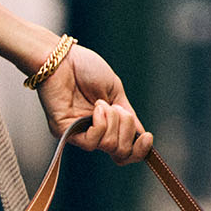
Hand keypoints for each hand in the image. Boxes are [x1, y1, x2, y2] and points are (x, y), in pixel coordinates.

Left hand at [37, 44, 153, 164]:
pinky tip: (96, 108)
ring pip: (109, 145)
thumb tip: (142, 135)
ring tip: (101, 102)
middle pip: (121, 151)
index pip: (124, 152)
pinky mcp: (65, 132)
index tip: (148, 136)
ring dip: (113, 120)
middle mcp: (92, 133)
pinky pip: (91, 143)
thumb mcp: (115, 92)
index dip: (139, 151)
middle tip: (117, 107)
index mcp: (106, 125)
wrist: (62, 58)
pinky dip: (101, 124)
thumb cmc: (86, 68)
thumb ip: (128, 116)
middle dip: (127, 128)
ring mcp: (78, 134)